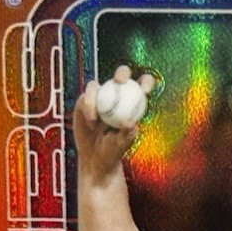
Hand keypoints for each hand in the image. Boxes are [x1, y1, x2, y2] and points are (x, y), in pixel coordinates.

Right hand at [72, 65, 155, 185]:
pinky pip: (86, 97)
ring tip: (96, 121)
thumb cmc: (112, 151)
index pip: (142, 86)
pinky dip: (88, 107)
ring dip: (96, 99)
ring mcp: (99, 96)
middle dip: (122, 72)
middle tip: (120, 81)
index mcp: (132, 103)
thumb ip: (127, 134)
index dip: (146, 82)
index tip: (146, 91)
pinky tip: (91, 122)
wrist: (94, 158)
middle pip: (121, 75)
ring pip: (97, 85)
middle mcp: (116, 95)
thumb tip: (131, 122)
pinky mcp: (84, 100)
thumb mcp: (121, 145)